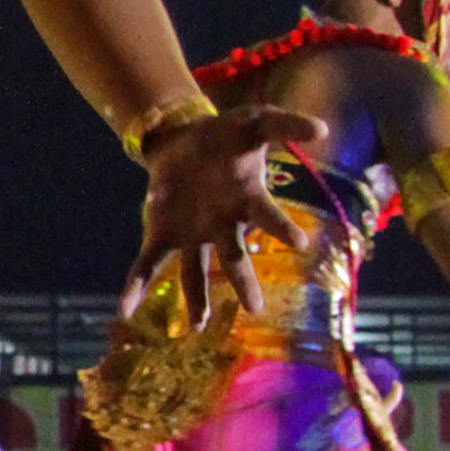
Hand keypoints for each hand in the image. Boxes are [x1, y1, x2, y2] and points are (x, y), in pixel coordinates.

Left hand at [125, 102, 317, 315]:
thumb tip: (323, 128)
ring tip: (198, 327)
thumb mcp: (256, 123)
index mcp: (248, 201)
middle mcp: (223, 226)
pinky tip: (126, 310)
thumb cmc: (227, 135)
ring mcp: (192, 234)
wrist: (183, 139)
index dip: (282, 228)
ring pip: (194, 272)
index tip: (300, 243)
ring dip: (196, 298)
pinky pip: (148, 265)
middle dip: (243, 282)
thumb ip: (285, 125)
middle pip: (233, 258)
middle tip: (255, 308)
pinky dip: (137, 286)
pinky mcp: (161, 233)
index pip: (268, 217)